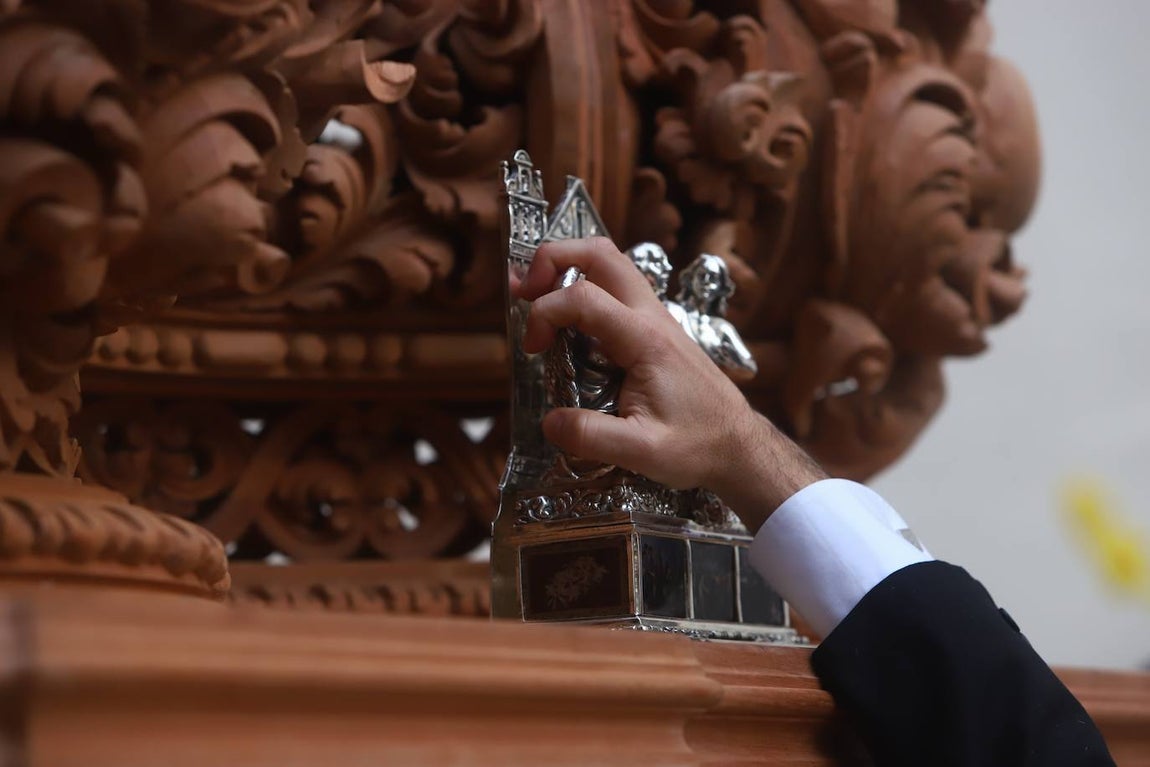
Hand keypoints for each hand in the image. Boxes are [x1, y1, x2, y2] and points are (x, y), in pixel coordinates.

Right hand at [518, 237, 825, 530]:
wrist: (738, 445)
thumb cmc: (697, 446)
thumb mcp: (643, 454)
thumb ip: (592, 438)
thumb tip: (548, 422)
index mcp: (646, 340)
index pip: (583, 297)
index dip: (545, 313)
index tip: (533, 350)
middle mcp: (651, 317)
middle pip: (600, 253)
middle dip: (552, 259)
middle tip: (524, 292)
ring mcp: (655, 318)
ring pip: (610, 263)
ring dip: (568, 268)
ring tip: (535, 296)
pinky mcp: (654, 330)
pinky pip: (616, 289)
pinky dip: (584, 288)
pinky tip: (566, 320)